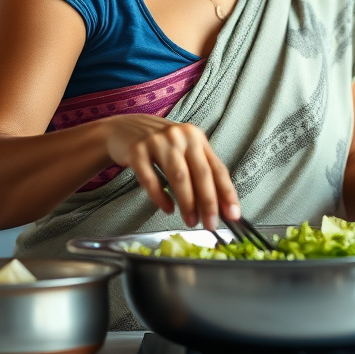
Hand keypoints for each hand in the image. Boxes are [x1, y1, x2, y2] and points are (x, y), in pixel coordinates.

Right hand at [103, 114, 239, 230]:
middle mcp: (180, 136)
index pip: (217, 167)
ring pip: (179, 176)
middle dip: (209, 202)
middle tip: (211, 224)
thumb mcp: (183, 149)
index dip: (227, 192)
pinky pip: (150, 178)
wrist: (121, 129)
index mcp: (196, 137)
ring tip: (191, 220)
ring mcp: (157, 142)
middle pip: (200, 172)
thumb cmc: (158, 144)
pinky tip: (167, 208)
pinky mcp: (137, 151)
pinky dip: (160, 196)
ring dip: (187, 202)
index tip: (233, 215)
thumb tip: (220, 205)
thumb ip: (200, 170)